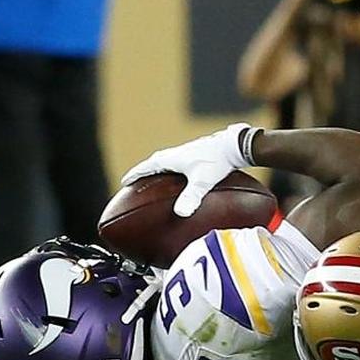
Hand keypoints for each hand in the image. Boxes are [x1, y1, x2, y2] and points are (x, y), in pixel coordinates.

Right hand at [121, 124, 254, 216]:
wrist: (234, 146)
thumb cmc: (218, 161)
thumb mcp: (202, 181)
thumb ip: (191, 197)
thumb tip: (180, 213)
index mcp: (171, 158)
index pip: (147, 167)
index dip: (135, 175)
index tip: (124, 182)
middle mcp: (176, 153)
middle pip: (154, 164)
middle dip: (144, 173)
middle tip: (136, 182)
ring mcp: (187, 153)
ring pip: (167, 163)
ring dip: (158, 172)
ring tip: (155, 183)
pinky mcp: (197, 155)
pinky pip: (179, 165)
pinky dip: (174, 173)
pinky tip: (182, 181)